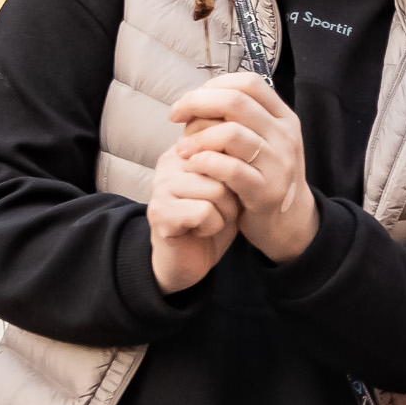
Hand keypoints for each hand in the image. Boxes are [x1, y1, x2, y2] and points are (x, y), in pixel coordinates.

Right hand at [148, 145, 241, 294]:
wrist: (189, 260)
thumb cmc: (212, 220)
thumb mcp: (230, 187)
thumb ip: (232, 163)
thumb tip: (245, 149)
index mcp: (187, 149)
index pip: (224, 144)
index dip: (237, 173)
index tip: (229, 192)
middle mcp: (169, 161)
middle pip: (223, 168)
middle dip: (233, 197)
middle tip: (218, 211)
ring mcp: (161, 185)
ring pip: (216, 190)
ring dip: (224, 213)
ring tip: (209, 220)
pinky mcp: (160, 211)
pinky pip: (204, 212)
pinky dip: (212, 226)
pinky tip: (199, 230)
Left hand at [169, 74, 319, 265]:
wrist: (288, 221)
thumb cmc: (263, 175)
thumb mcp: (261, 141)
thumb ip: (237, 120)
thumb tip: (195, 100)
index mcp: (283, 118)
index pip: (248, 84)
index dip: (214, 86)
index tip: (190, 101)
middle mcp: (284, 136)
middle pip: (236, 102)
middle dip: (197, 104)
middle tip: (175, 116)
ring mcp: (278, 164)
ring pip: (232, 134)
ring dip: (198, 137)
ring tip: (182, 149)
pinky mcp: (265, 191)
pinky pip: (231, 169)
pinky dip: (206, 163)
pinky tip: (193, 165)